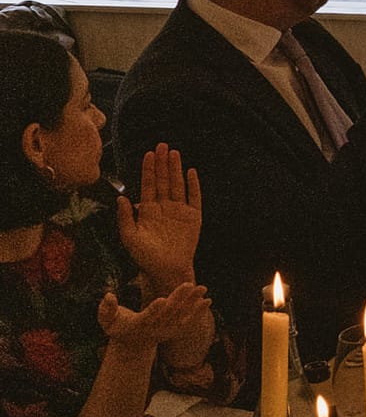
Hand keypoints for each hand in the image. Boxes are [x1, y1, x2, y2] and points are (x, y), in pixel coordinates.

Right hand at [98, 282, 210, 348]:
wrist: (133, 344)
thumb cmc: (117, 326)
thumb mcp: (107, 320)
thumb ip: (106, 309)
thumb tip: (108, 295)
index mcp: (138, 325)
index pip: (147, 317)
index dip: (154, 309)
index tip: (163, 299)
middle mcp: (154, 329)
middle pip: (168, 313)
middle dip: (179, 299)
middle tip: (188, 284)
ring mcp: (166, 330)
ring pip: (181, 315)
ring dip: (193, 302)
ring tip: (203, 288)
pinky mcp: (174, 330)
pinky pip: (189, 321)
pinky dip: (199, 311)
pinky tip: (208, 300)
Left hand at [117, 146, 199, 289]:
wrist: (166, 270)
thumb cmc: (145, 257)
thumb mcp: (129, 238)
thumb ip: (125, 218)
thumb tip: (120, 198)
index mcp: (148, 210)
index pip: (148, 185)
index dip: (148, 170)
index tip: (148, 154)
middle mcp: (164, 207)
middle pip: (164, 181)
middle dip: (162, 163)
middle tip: (162, 145)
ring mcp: (179, 211)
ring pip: (177, 185)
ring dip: (176, 169)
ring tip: (174, 153)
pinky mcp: (193, 217)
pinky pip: (194, 197)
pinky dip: (193, 185)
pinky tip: (191, 172)